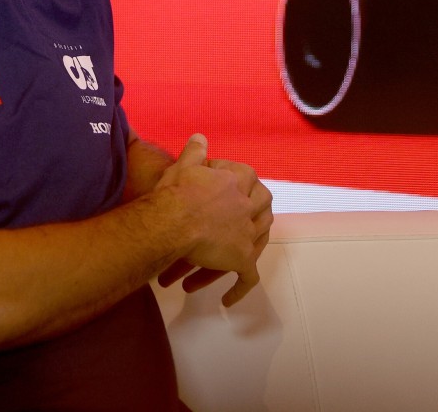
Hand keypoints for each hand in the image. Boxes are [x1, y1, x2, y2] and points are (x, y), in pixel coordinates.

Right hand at [153, 134, 273, 305]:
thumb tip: (201, 137)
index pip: (248, 174)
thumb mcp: (184, 166)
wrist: (172, 221)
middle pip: (265, 203)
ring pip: (262, 237)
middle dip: (261, 206)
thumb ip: (196, 151)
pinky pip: (247, 278)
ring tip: (247, 247)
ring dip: (257, 240)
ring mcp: (246, 234)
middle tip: (251, 210)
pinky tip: (228, 300)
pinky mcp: (240, 259)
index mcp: (235, 181)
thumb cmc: (176, 192)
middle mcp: (247, 206)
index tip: (228, 179)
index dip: (242, 176)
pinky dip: (238, 289)